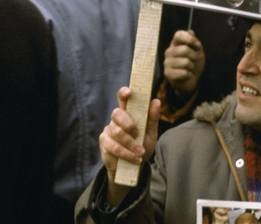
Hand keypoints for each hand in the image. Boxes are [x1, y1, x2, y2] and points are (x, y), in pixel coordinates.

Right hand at [99, 87, 160, 205]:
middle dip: (128, 123)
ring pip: (116, 132)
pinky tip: (135, 158)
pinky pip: (114, 146)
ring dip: (130, 143)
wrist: (134, 168)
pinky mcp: (104, 143)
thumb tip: (156, 101)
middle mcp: (116, 120)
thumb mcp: (150, 133)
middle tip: (138, 133)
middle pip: (117, 113)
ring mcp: (108, 131)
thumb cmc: (142, 146)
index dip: (124, 93)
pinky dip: (126, 153)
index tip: (129, 92)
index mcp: (128, 113)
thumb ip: (152, 118)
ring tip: (140, 152)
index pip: (122, 98)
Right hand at [163, 30, 205, 98]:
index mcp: (175, 44)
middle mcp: (169, 51)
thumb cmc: (193, 64)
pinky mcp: (167, 73)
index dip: (190, 39)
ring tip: (189, 68)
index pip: (178, 35)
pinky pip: (184, 73)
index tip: (198, 46)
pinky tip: (186, 75)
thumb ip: (194, 42)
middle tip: (193, 61)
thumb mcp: (198, 51)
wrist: (191, 81)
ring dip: (191, 67)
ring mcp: (167, 62)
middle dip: (194, 56)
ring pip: (185, 62)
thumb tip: (190, 31)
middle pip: (184, 49)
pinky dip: (189, 75)